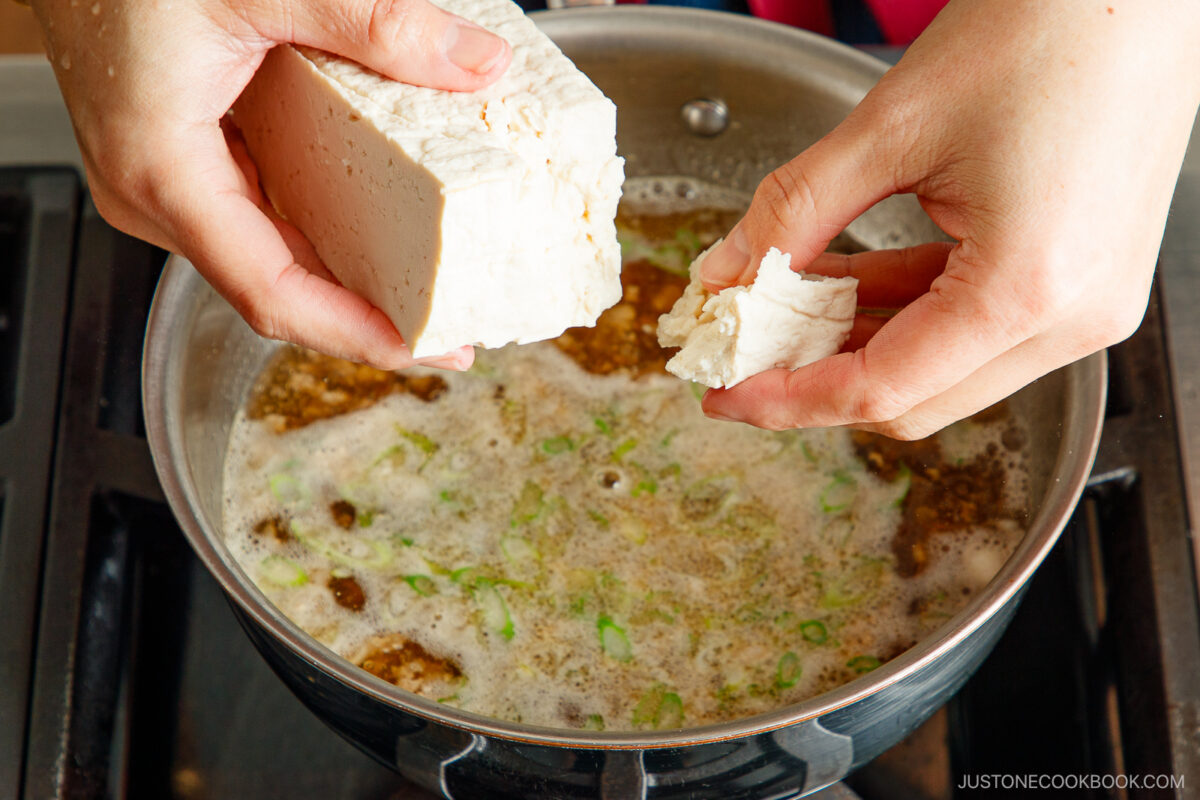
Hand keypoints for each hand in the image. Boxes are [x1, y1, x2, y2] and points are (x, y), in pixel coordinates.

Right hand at [31, 0, 512, 368]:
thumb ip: (374, 23)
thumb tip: (477, 64)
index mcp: (164, 172)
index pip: (271, 293)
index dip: (352, 333)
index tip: (423, 348)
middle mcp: (156, 194)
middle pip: (276, 289)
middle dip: (365, 319)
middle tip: (449, 334)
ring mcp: (167, 181)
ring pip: (269, 259)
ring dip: (346, 281)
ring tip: (424, 292)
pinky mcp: (183, 159)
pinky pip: (260, 219)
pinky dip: (320, 234)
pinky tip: (374, 234)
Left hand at [699, 0, 1199, 438]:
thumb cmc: (1047, 26)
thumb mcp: (890, 126)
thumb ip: (792, 212)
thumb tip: (726, 271)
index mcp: (1028, 289)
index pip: (881, 390)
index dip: (786, 399)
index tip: (724, 392)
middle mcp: (1072, 316)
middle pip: (914, 398)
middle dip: (815, 378)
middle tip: (742, 353)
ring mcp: (1086, 301)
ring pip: (941, 368)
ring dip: (856, 343)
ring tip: (780, 307)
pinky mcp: (1081, 277)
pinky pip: (974, 325)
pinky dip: (903, 311)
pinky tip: (841, 282)